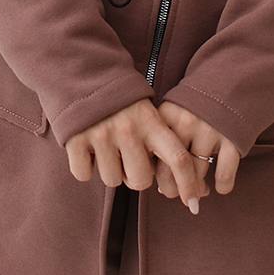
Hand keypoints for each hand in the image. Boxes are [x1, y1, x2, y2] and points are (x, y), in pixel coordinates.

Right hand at [65, 98, 207, 212]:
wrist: (84, 71)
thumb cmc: (124, 102)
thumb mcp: (148, 113)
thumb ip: (163, 145)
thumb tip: (198, 191)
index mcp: (151, 121)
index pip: (178, 158)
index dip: (189, 184)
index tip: (194, 203)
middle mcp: (128, 128)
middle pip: (141, 180)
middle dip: (136, 178)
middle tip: (129, 160)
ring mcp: (101, 134)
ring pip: (112, 180)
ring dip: (111, 170)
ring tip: (107, 146)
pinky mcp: (75, 139)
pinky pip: (84, 174)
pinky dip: (85, 166)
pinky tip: (88, 146)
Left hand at [154, 100, 240, 202]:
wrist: (231, 79)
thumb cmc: (197, 104)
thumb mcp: (175, 113)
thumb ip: (164, 140)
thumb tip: (160, 184)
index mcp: (166, 115)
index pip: (153, 156)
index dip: (157, 177)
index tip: (162, 185)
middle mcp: (186, 122)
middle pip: (172, 169)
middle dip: (176, 190)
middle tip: (181, 197)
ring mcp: (209, 129)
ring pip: (196, 174)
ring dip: (198, 189)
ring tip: (200, 193)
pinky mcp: (232, 137)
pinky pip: (224, 172)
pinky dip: (223, 185)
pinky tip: (221, 187)